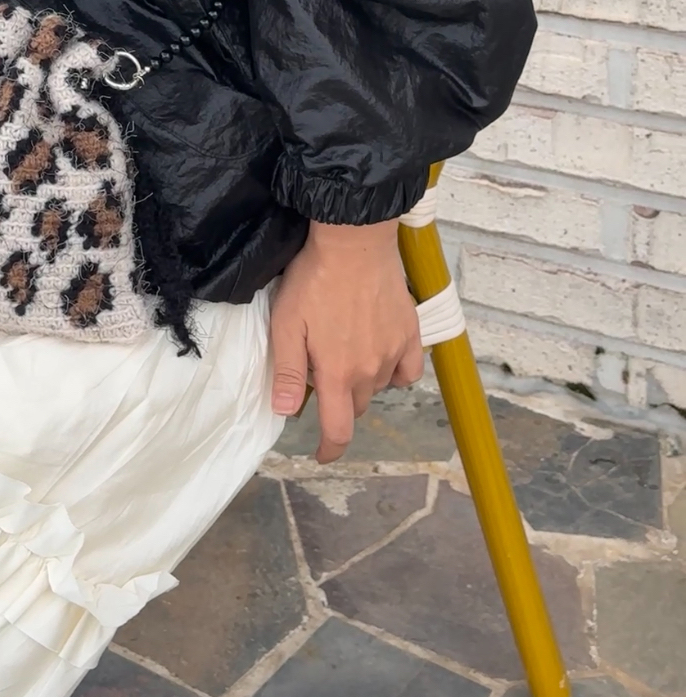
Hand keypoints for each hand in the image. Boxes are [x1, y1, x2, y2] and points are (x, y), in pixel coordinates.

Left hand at [269, 219, 423, 463]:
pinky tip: (380, 353)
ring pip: (378, 386)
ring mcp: (395, 352)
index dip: (329, 449)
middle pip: (355, 405)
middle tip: (320, 368)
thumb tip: (286, 412)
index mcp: (338, 374)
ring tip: (344, 350)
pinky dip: (394, 371)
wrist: (354, 242)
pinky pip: (407, 370)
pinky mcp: (411, 332)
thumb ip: (289, 372)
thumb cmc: (314, 280)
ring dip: (361, 381)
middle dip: (338, 399)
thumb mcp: (287, 324)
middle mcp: (371, 371)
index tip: (322, 454)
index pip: (338, 430)